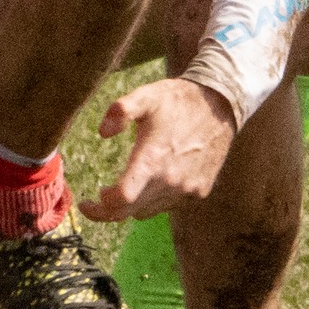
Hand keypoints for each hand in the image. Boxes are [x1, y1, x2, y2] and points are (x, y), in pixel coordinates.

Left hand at [79, 79, 237, 220]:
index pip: (122, 199)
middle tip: (99, 198)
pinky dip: (156, 200)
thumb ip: (120, 110)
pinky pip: (169, 206)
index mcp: (153, 159)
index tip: (87, 202)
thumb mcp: (147, 95)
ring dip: (134, 204)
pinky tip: (156, 180)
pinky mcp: (199, 192)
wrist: (221, 106)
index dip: (100, 207)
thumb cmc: (179, 101)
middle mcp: (171, 181)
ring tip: (129, 185)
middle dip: (109, 210)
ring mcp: (187, 189)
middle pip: (130, 212)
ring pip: (148, 211)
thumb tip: (103, 133)